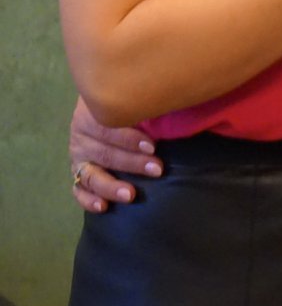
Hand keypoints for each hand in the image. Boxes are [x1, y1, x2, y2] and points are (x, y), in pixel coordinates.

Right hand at [70, 96, 160, 212]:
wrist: (108, 104)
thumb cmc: (131, 101)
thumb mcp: (135, 98)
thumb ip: (148, 103)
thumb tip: (178, 104)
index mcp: (92, 113)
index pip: (108, 127)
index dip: (129, 138)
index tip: (153, 146)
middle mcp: (81, 136)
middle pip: (104, 153)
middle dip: (132, 163)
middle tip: (157, 169)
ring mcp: (79, 156)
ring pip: (90, 175)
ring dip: (111, 186)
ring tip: (131, 194)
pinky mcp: (78, 173)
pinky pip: (79, 190)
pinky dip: (88, 199)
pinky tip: (103, 207)